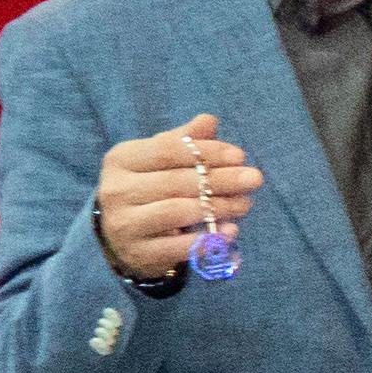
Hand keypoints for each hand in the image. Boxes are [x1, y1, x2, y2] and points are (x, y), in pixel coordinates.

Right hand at [94, 116, 262, 285]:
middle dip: (221, 179)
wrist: (123, 237)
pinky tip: (230, 230)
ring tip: (245, 203)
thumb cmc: (149, 191)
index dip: (207, 152)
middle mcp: (117, 190)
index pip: (168, 150)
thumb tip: (209, 120)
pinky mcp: (139, 252)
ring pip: (178, 211)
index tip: (240, 155)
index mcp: (121, 159)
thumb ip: (182, 142)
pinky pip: (179, 246)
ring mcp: (125, 223)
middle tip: (254, 178)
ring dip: (218, 207)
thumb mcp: (159, 162)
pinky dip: (208, 239)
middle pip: (176, 181)